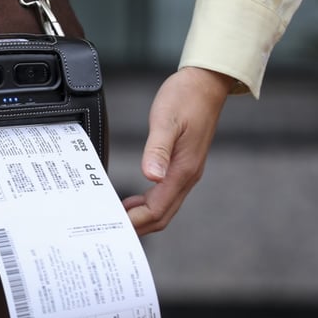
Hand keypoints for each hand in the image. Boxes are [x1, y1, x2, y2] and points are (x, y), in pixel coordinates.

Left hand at [122, 67, 232, 234]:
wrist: (206, 84)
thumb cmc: (186, 98)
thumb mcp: (166, 121)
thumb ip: (158, 149)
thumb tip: (151, 176)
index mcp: (182, 170)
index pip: (157, 209)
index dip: (136, 222)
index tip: (115, 228)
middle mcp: (187, 176)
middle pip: (162, 215)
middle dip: (138, 227)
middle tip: (111, 233)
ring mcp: (186, 172)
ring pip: (164, 207)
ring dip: (142, 217)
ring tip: (117, 220)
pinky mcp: (183, 165)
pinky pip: (165, 194)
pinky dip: (148, 204)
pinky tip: (132, 201)